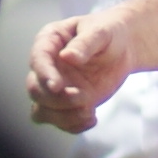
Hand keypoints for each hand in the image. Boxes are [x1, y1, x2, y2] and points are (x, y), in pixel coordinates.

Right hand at [24, 6, 142, 131]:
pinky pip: (59, 121)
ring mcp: (55, 87)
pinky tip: (92, 119)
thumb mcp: (100, 32)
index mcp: (49, 42)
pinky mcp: (66, 103)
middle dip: (56, 99)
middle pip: (35, 90)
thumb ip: (84, 43)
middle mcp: (46, 67)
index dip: (45, 75)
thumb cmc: (108, 32)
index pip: (38, 60)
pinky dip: (73, 125)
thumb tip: (67, 56)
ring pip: (42, 111)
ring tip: (89, 112)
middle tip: (82, 97)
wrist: (122, 47)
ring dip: (63, 116)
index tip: (58, 87)